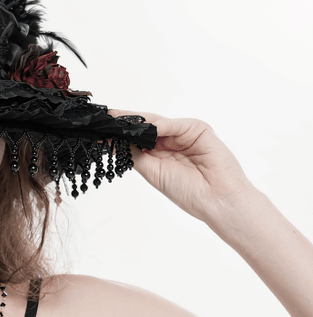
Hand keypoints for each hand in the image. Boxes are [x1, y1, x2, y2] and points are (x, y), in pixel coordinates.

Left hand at [110, 111, 254, 224]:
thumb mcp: (152, 172)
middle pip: (145, 126)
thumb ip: (136, 155)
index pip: (136, 138)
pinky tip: (153, 128)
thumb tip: (115, 142)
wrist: (216, 199)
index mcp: (158, 153)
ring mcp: (184, 134)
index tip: (99, 129)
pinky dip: (165, 125)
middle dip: (126, 121)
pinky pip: (178, 124)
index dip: (119, 132)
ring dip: (140, 122)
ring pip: (158, 122)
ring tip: (123, 122)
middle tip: (106, 117)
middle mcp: (170, 141)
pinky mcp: (199, 130)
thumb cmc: (187, 192)